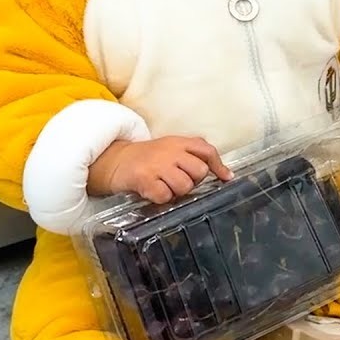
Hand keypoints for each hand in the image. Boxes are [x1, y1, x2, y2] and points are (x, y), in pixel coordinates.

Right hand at [87, 136, 232, 201]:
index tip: (225, 178)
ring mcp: (157, 164)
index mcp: (178, 142)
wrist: (114, 160)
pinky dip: (161, 198)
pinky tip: (153, 191)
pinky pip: (166, 196)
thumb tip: (225, 174)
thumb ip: (193, 155)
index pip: (206, 150)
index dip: (218, 166)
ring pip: (184, 186)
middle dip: (193, 181)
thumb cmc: (147, 158)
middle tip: (178, 181)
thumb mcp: (170, 149)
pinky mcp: (145, 178)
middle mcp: (170, 151)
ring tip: (164, 185)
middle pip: (199, 171)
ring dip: (176, 192)